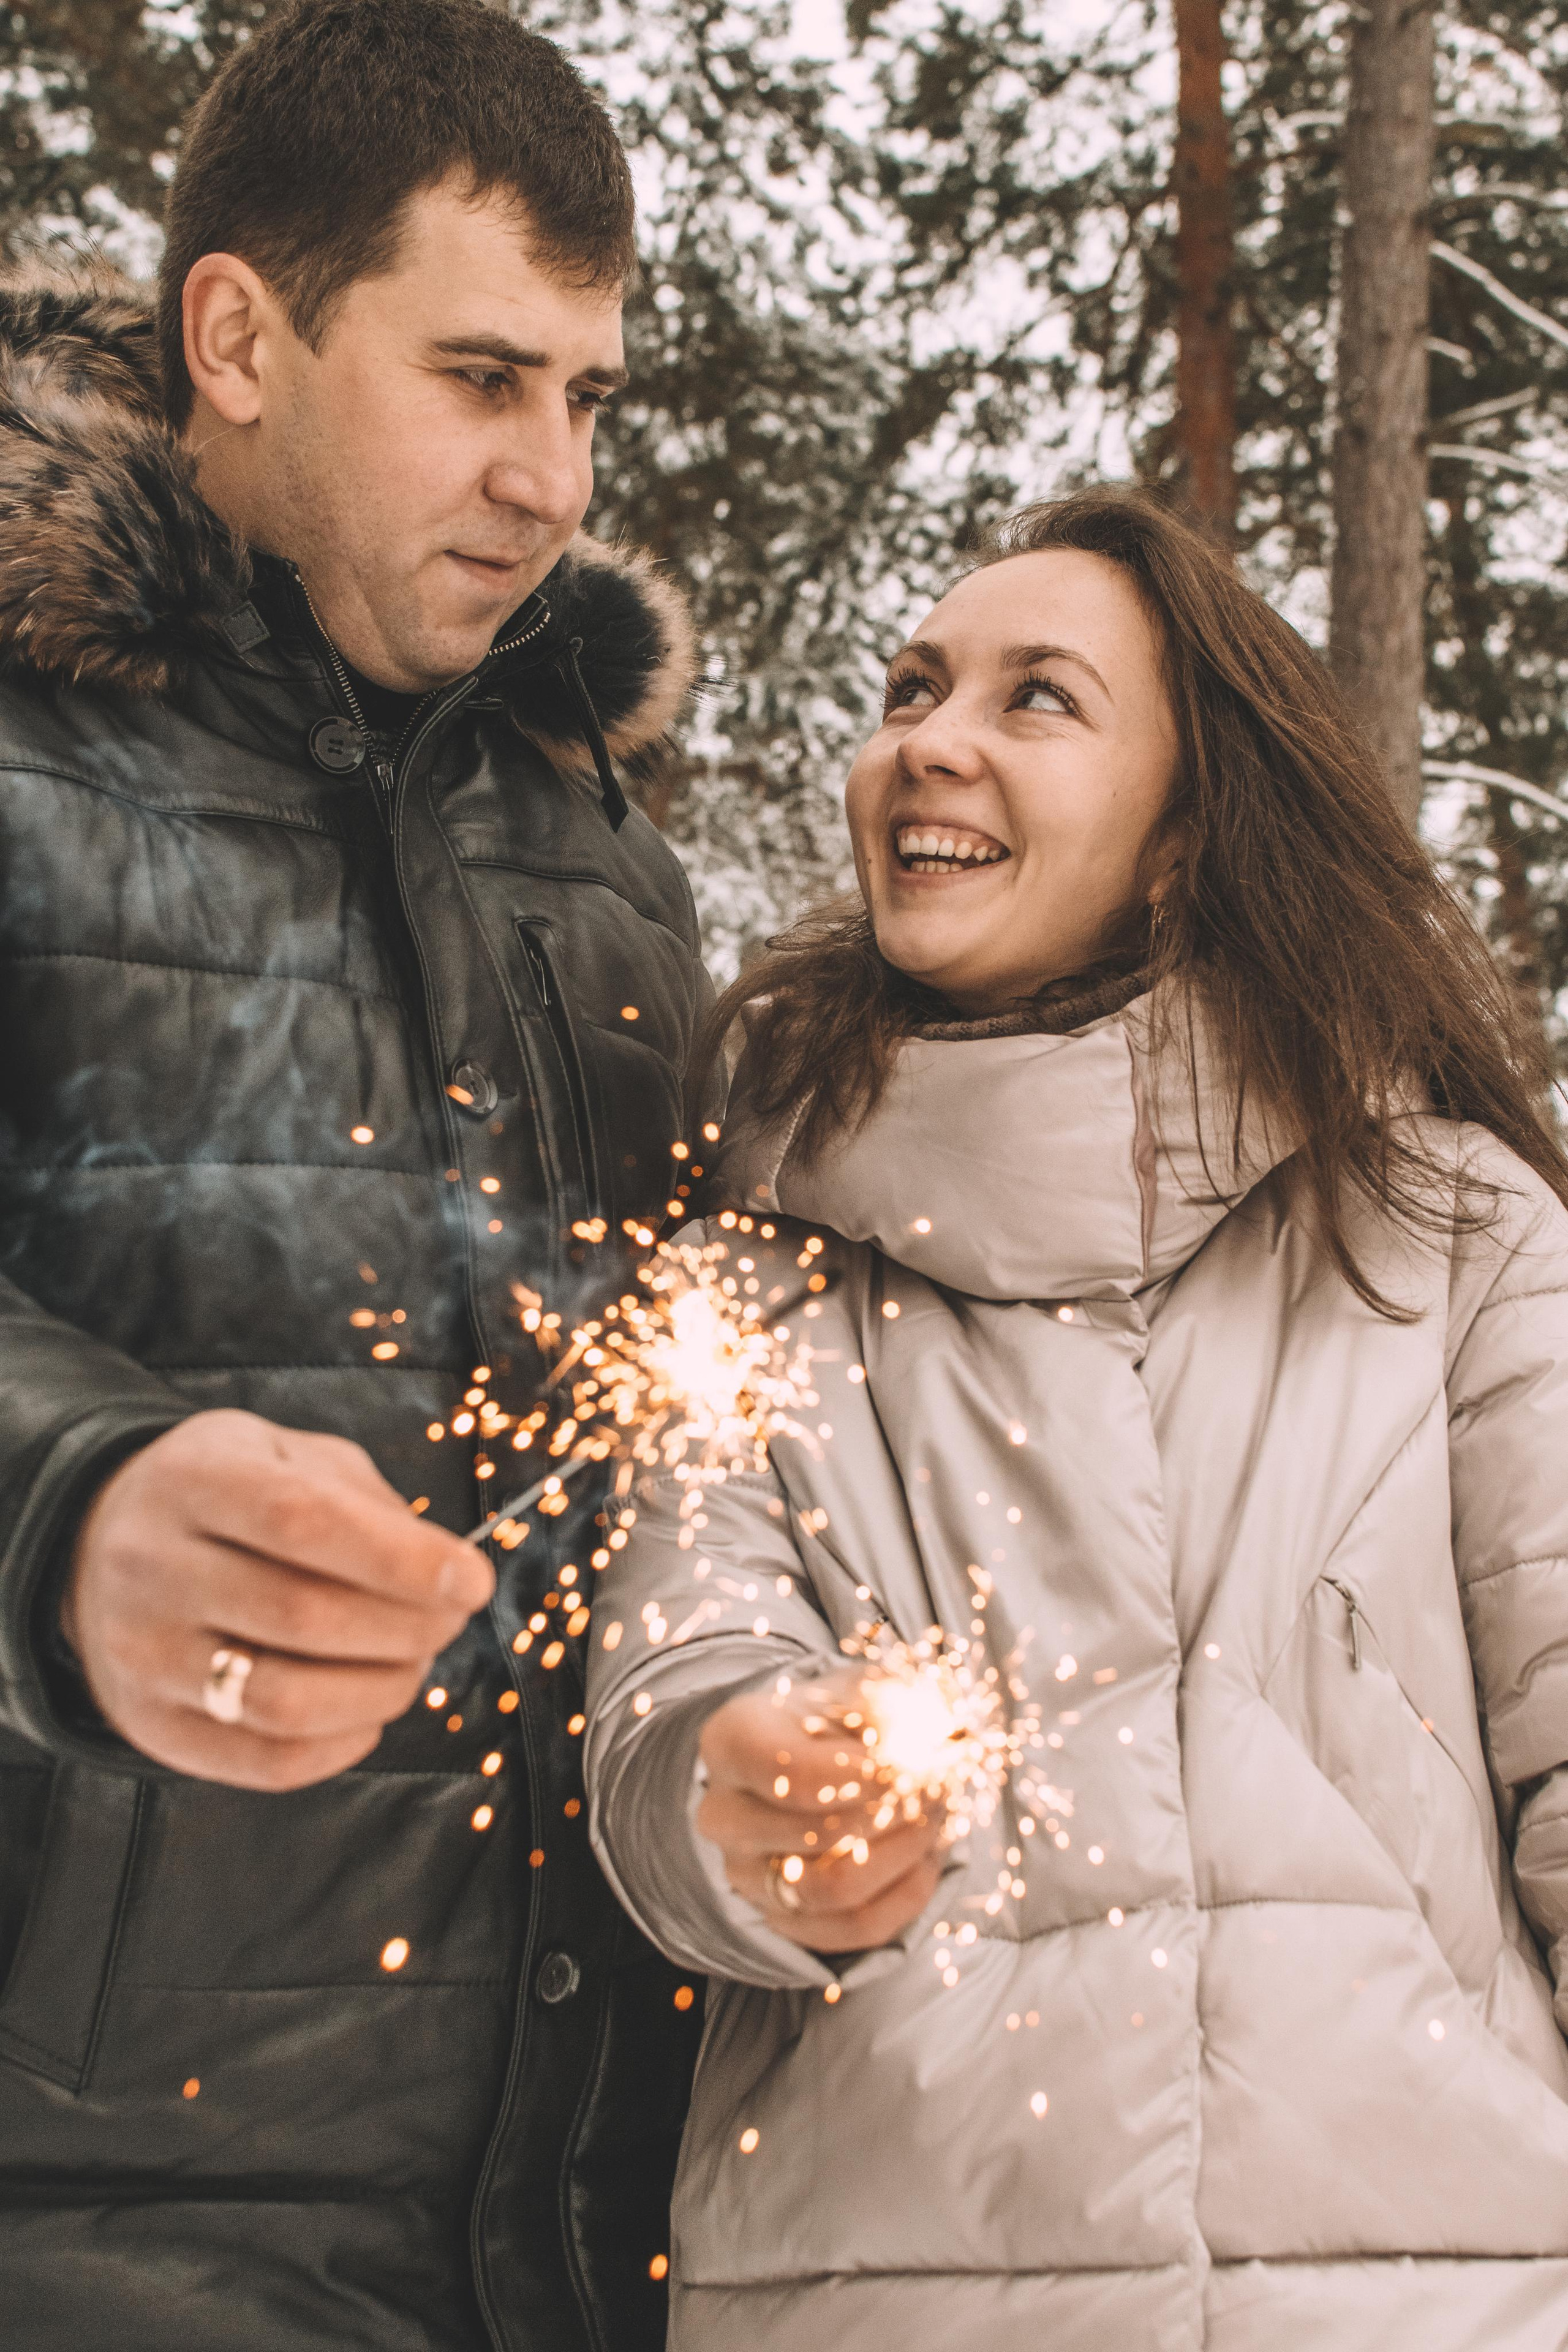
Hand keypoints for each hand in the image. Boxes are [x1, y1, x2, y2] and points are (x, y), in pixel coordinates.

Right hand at [61, 1410, 494, 1790]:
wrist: (99, 1548)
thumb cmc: (227, 1496)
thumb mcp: (284, 1454)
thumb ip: (363, 1498)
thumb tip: (444, 1569)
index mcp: (194, 1481)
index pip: (302, 1522)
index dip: (400, 1558)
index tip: (473, 1579)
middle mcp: (152, 1568)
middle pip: (303, 1616)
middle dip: (409, 1626)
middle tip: (450, 1618)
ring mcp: (144, 1656)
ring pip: (286, 1701)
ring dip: (382, 1690)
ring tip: (412, 1663)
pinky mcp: (152, 1727)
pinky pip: (267, 1762)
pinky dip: (343, 1744)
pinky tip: (366, 1708)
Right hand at [697, 1672, 945, 1952]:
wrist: (821, 1759)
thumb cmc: (842, 1720)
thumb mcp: (867, 1690)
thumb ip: (896, 1707)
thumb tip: (932, 1737)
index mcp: (731, 1741)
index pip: (791, 1772)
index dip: (864, 1776)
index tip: (915, 1764)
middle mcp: (724, 1813)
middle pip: (818, 1833)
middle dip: (897, 1810)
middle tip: (939, 1784)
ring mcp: (747, 1874)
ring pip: (837, 1888)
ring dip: (905, 1852)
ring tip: (934, 1816)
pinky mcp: (782, 1919)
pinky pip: (856, 1927)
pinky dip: (906, 1892)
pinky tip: (925, 1855)